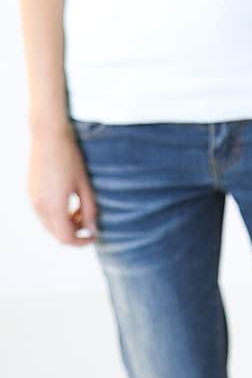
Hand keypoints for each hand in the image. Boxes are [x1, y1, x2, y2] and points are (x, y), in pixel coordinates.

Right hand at [28, 124, 97, 245]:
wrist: (48, 136)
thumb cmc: (70, 158)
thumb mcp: (85, 184)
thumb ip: (90, 209)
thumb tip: (93, 229)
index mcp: (54, 207)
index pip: (67, 238)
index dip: (82, 241)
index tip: (94, 235)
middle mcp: (39, 207)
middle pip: (57, 235)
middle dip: (75, 232)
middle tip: (88, 218)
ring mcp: (32, 201)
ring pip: (49, 225)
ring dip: (65, 223)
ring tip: (79, 207)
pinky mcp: (30, 193)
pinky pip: (43, 214)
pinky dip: (56, 215)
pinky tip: (67, 200)